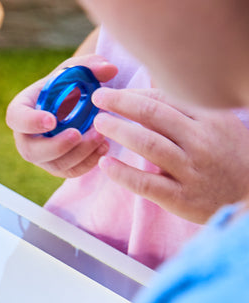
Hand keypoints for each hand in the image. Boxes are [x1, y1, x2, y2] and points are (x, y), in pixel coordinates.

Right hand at [7, 54, 118, 177]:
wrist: (76, 103)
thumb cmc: (70, 84)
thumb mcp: (77, 70)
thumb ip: (91, 65)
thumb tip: (110, 70)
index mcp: (23, 109)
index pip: (16, 118)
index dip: (30, 122)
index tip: (51, 120)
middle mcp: (26, 136)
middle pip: (31, 151)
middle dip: (55, 146)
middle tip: (77, 134)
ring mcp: (41, 154)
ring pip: (53, 165)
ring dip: (78, 154)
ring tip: (100, 137)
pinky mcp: (58, 165)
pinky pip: (69, 172)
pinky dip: (87, 163)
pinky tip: (103, 147)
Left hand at [91, 87, 248, 222]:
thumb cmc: (230, 157)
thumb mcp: (218, 124)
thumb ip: (187, 106)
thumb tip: (155, 81)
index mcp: (209, 118)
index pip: (165, 98)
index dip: (133, 94)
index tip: (111, 91)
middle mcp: (200, 140)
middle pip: (153, 115)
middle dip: (120, 103)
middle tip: (97, 99)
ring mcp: (190, 169)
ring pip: (147, 144)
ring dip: (118, 131)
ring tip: (98, 124)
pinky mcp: (181, 197)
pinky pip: (145, 183)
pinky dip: (122, 173)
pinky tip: (104, 164)